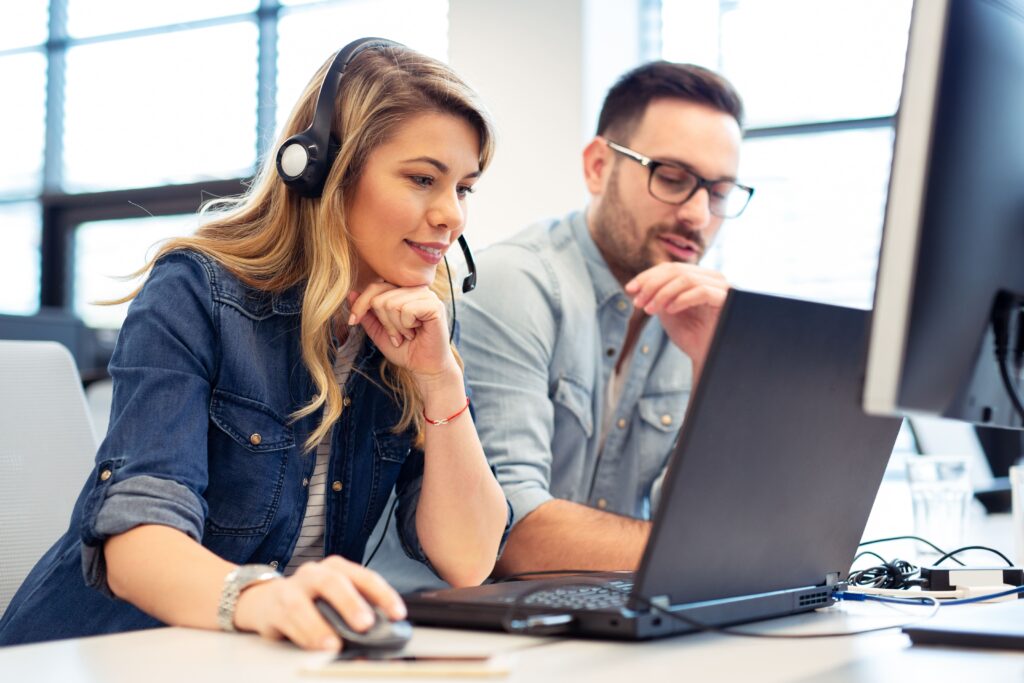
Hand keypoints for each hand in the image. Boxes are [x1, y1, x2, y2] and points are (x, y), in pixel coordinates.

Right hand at [232, 555, 405, 650]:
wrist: (264, 601)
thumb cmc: (310, 603)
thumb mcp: (335, 603)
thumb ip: (356, 615)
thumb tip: (383, 638)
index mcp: (337, 569)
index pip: (364, 577)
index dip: (383, 594)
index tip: (398, 614)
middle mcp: (314, 573)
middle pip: (333, 581)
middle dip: (351, 603)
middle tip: (365, 624)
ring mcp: (292, 588)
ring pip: (302, 603)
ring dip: (320, 626)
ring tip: (335, 645)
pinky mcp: (273, 607)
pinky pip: (286, 620)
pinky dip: (303, 635)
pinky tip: (314, 646)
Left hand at [347, 282, 459, 381]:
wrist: (424, 368)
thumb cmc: (404, 349)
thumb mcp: (378, 331)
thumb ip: (366, 313)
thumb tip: (351, 293)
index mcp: (402, 291)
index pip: (375, 287)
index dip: (360, 305)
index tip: (352, 321)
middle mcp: (415, 289)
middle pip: (380, 297)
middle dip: (384, 323)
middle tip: (396, 336)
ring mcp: (426, 295)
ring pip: (392, 304)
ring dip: (396, 327)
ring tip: (407, 335)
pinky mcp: (435, 306)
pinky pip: (407, 310)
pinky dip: (407, 326)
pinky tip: (416, 332)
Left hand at [625, 263, 728, 371]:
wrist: (706, 357)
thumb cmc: (689, 335)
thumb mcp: (666, 311)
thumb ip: (656, 294)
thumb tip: (636, 284)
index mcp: (697, 277)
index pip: (669, 268)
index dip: (647, 276)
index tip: (629, 289)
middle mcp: (711, 277)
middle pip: (676, 270)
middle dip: (652, 285)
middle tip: (638, 303)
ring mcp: (721, 286)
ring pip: (686, 279)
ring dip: (663, 294)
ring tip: (650, 310)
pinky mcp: (727, 298)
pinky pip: (701, 291)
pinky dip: (681, 299)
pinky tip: (669, 311)